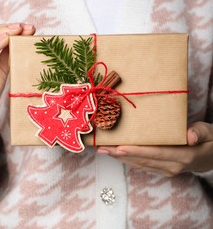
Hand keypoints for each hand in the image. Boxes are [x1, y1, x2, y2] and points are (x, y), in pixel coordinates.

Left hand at [97, 122, 212, 176]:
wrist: (212, 158)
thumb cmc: (209, 140)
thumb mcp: (209, 132)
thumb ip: (199, 132)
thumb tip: (190, 135)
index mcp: (183, 156)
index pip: (156, 153)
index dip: (137, 151)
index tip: (119, 147)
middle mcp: (173, 166)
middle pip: (142, 159)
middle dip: (120, 154)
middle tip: (101, 147)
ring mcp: (167, 170)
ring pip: (139, 164)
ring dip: (119, 158)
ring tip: (102, 149)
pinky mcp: (162, 171)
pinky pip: (141, 166)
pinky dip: (127, 160)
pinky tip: (114, 154)